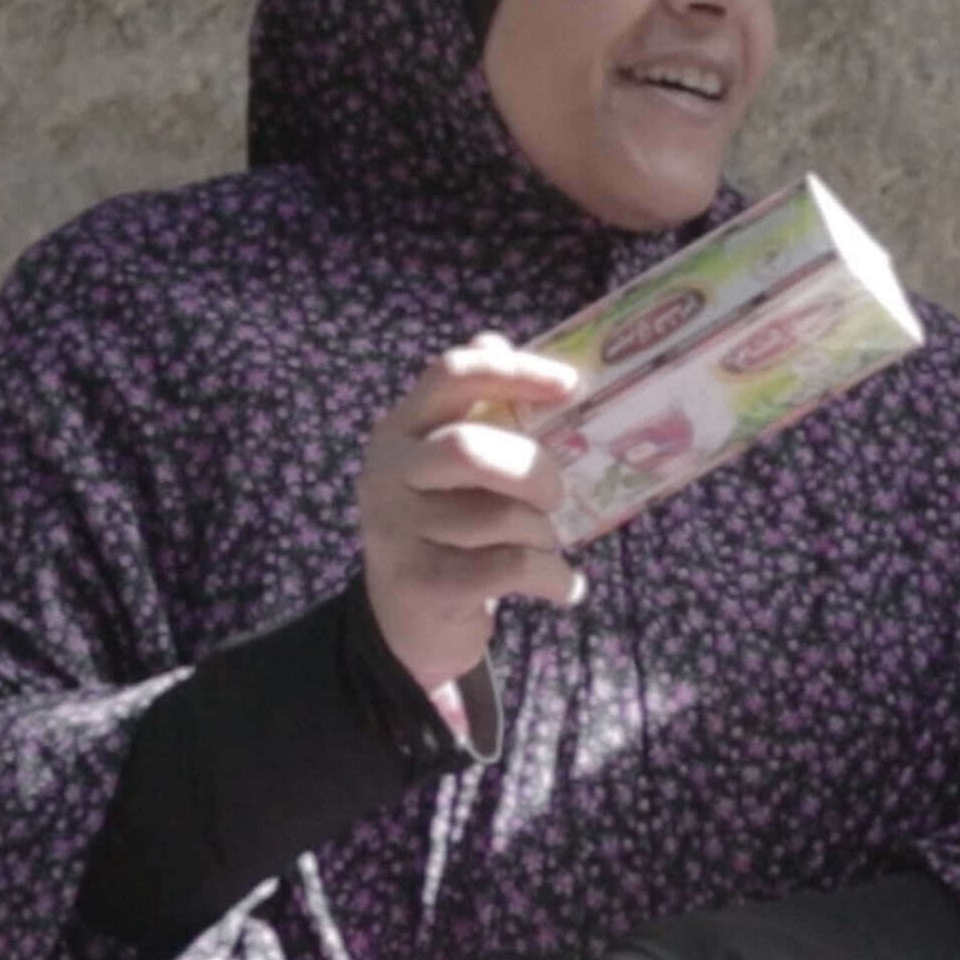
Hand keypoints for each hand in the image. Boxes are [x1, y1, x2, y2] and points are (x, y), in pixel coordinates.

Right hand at [358, 335, 580, 716]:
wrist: (406, 624)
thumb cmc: (451, 528)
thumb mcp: (455, 470)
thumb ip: (479, 410)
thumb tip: (496, 336)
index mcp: (402, 429)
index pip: (452, 375)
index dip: (514, 371)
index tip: (571, 385)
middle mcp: (388, 472)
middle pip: (470, 448)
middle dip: (533, 470)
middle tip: (558, 493)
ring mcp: (397, 530)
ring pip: (499, 516)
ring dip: (545, 534)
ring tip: (548, 547)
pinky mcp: (420, 584)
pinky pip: (509, 568)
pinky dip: (554, 578)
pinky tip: (564, 586)